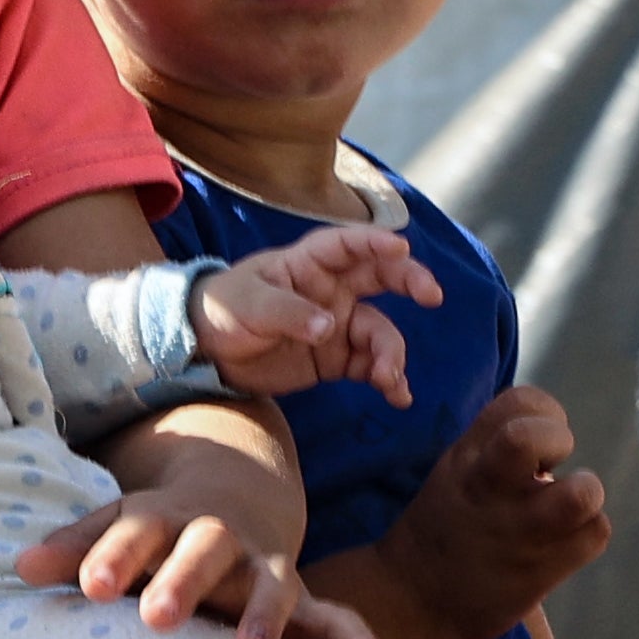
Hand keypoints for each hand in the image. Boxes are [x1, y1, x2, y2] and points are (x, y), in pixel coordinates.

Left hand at [15, 430, 380, 638]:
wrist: (234, 493)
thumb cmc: (156, 530)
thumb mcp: (116, 528)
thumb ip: (75, 549)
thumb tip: (16, 569)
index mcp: (162, 520)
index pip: (131, 533)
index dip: (109, 558)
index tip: (87, 587)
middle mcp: (216, 539)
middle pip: (200, 552)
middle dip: (181, 581)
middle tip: (154, 617)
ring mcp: (262, 566)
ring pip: (269, 585)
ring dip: (264, 615)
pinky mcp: (300, 595)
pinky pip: (336, 620)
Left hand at [188, 227, 443, 401]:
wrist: (207, 353)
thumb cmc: (222, 310)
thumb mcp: (246, 306)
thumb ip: (287, 313)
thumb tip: (329, 328)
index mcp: (308, 264)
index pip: (347, 244)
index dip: (375, 241)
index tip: (402, 246)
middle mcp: (331, 290)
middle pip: (381, 277)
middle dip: (410, 281)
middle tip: (432, 296)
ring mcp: (338, 324)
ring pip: (380, 332)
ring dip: (391, 353)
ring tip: (387, 378)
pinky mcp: (336, 359)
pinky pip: (370, 366)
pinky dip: (387, 380)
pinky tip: (398, 397)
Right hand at [373, 389, 614, 638]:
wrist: (411, 602)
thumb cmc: (440, 532)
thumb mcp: (453, 474)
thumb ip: (494, 450)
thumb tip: (549, 444)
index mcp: (466, 457)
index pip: (520, 401)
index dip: (545, 414)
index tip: (536, 444)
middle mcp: (489, 487)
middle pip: (532, 437)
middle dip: (558, 440)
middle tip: (550, 468)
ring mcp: (517, 531)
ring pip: (582, 492)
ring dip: (583, 492)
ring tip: (565, 508)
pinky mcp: (539, 572)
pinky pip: (595, 534)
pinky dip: (588, 533)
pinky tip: (563, 542)